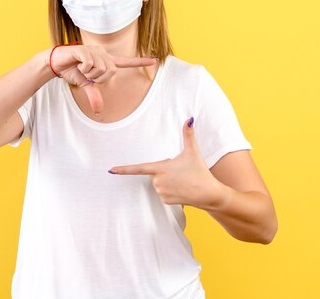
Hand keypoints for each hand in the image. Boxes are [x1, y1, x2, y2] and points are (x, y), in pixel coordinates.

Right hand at [48, 44, 156, 114]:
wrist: (56, 63)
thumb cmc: (73, 71)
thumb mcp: (86, 85)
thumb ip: (94, 95)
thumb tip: (99, 110)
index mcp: (106, 60)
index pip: (126, 62)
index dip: (140, 62)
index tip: (155, 60)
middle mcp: (102, 53)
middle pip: (110, 71)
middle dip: (98, 78)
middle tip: (87, 75)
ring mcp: (94, 50)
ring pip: (100, 68)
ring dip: (89, 74)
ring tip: (81, 68)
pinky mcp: (84, 50)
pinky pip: (90, 64)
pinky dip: (83, 69)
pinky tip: (77, 63)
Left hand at [108, 117, 227, 209]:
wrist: (209, 193)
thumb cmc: (200, 171)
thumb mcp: (193, 151)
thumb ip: (188, 134)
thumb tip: (190, 118)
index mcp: (161, 168)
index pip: (138, 168)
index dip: (123, 169)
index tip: (110, 170)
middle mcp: (158, 181)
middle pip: (154, 173)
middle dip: (164, 171)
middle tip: (180, 171)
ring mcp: (161, 192)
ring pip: (158, 183)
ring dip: (167, 181)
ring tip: (182, 180)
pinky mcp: (165, 201)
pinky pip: (163, 193)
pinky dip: (170, 191)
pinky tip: (181, 190)